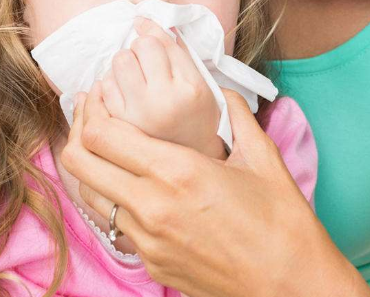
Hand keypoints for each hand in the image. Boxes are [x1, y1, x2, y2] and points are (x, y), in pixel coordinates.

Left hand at [61, 87, 364, 296]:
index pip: (104, 136)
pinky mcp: (151, 263)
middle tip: (93, 113)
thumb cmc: (280, 222)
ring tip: (107, 145)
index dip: (94, 109)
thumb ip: (236, 113)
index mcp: (177, 172)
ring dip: (91, 166)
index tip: (101, 93)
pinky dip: (114, 196)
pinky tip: (135, 182)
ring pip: (90, 195)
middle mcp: (151, 207)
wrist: (290, 287)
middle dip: (79, 132)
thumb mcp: (261, 156)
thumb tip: (223, 91)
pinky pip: (115, 223)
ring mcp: (146, 240)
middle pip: (80, 164)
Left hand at [98, 17, 224, 159]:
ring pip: (117, 63)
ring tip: (134, 77)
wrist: (193, 161)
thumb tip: (145, 22)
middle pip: (136, 48)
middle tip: (146, 62)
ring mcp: (139, 116)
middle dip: (138, 49)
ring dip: (123, 64)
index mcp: (189, 87)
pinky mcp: (119, 127)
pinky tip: (122, 91)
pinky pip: (103, 87)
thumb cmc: (197, 116)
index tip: (143, 26)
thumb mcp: (200, 82)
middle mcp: (164, 101)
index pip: (160, 42)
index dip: (150, 30)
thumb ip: (178, 51)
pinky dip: (109, 83)